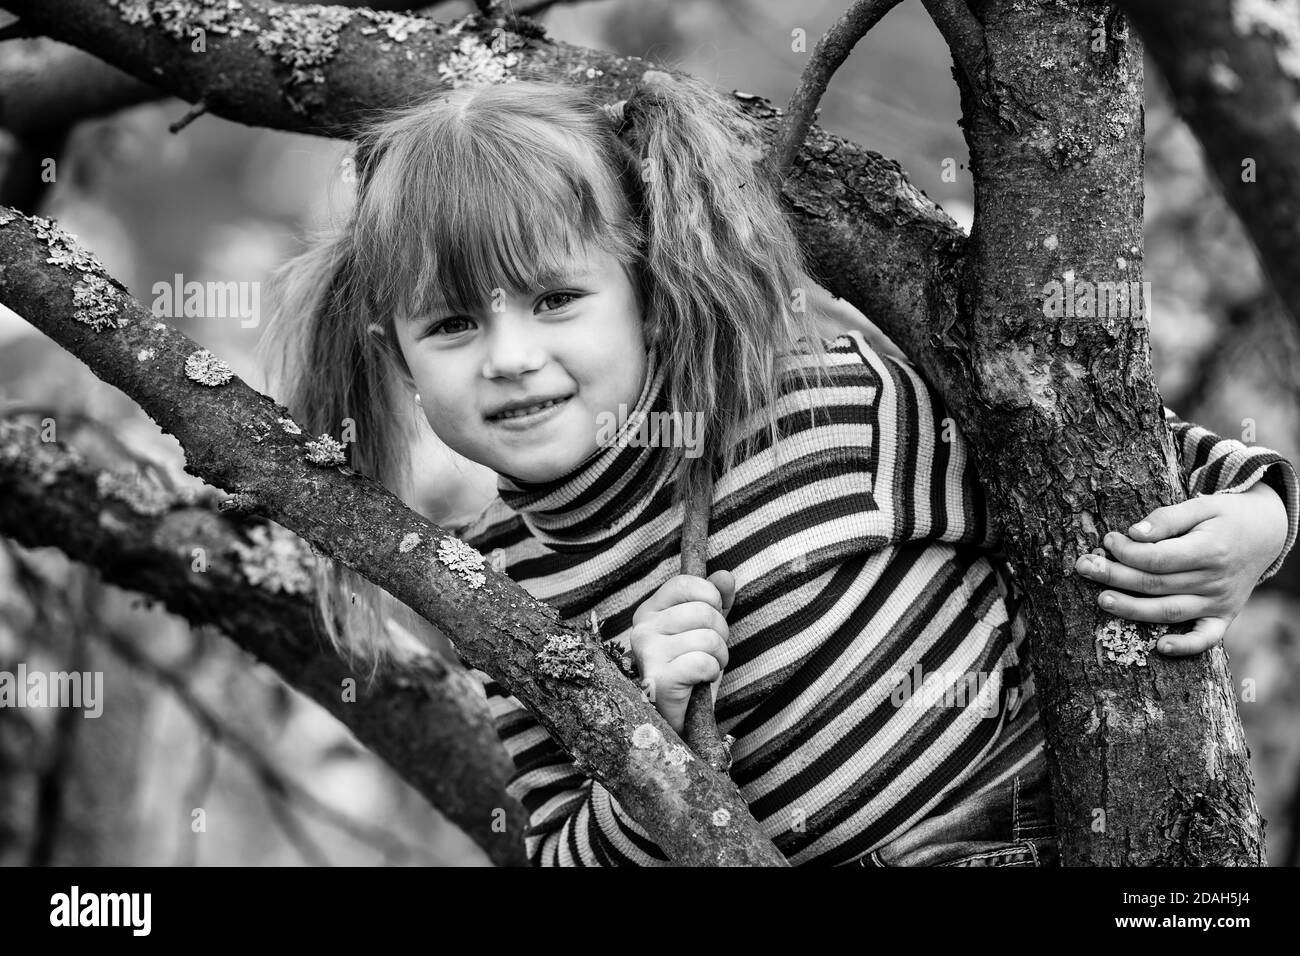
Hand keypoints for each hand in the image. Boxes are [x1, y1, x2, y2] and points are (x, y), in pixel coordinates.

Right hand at [629, 570, 734, 733]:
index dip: (711, 599)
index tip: (712, 618)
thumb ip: (716, 600)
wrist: (681, 719)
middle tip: (710, 653)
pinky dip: (711, 673)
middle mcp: (641, 628)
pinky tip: (699, 682)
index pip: (685, 583)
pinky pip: (702, 662)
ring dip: (719, 657)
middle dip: (721, 634)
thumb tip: (726, 576)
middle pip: (704, 611)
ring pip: (707, 638)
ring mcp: (646, 654)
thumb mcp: (706, 629)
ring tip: (705, 668)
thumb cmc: (692, 671)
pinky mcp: (657, 680)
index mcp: (649, 610)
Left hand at [1073, 482, 1287, 655]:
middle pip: (1156, 584)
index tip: (1108, 539)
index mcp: (1210, 550)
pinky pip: (1207, 638)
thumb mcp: (1201, 505)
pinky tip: (1160, 648)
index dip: (1127, 551)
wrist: (1267, 533)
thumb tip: (1134, 533)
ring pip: (1170, 611)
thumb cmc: (1225, 516)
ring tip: (1102, 599)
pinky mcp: (1224, 616)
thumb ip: (1167, 519)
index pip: (1158, 558)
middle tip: (1084, 567)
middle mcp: (1215, 580)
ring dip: (1132, 609)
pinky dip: (1186, 646)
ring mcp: (1220, 602)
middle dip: (1115, 576)